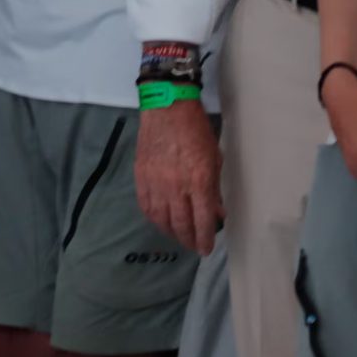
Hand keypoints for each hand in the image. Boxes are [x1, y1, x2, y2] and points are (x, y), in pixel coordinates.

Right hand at [134, 102, 224, 253]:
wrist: (167, 108)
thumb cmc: (197, 130)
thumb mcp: (214, 159)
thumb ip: (214, 189)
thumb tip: (216, 213)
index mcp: (199, 181)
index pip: (202, 220)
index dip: (204, 239)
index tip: (206, 249)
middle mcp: (176, 186)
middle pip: (181, 224)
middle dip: (188, 240)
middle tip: (193, 246)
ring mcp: (155, 182)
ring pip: (161, 219)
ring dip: (170, 232)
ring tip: (178, 235)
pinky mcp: (141, 176)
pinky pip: (146, 205)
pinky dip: (153, 218)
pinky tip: (160, 221)